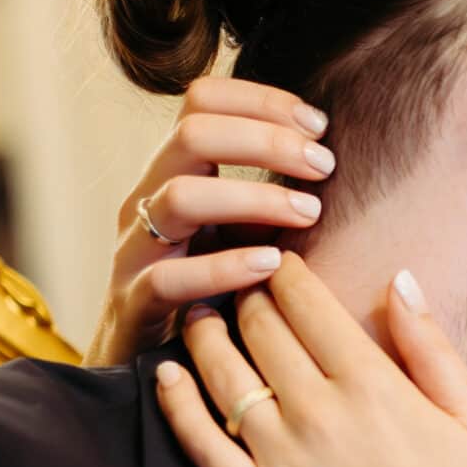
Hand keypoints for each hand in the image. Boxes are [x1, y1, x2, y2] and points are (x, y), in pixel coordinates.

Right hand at [88, 78, 335, 366]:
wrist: (149, 366)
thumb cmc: (208, 291)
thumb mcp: (237, 230)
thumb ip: (268, 196)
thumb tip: (332, 159)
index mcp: (172, 172)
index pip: (202, 101)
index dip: (261, 100)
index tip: (319, 124)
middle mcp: (146, 198)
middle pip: (193, 134)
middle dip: (266, 141)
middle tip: (324, 165)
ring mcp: (134, 248)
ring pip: (180, 196)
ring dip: (254, 198)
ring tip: (309, 212)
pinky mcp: (133, 302)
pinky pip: (171, 277)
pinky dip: (225, 267)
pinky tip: (271, 265)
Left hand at [155, 257, 466, 466]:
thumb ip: (431, 346)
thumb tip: (399, 279)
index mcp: (375, 386)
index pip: (307, 304)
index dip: (286, 272)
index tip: (279, 260)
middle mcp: (321, 415)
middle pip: (260, 329)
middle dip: (246, 293)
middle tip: (237, 280)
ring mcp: (284, 463)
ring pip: (224, 375)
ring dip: (206, 333)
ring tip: (201, 312)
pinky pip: (202, 447)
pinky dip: (178, 405)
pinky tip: (168, 376)